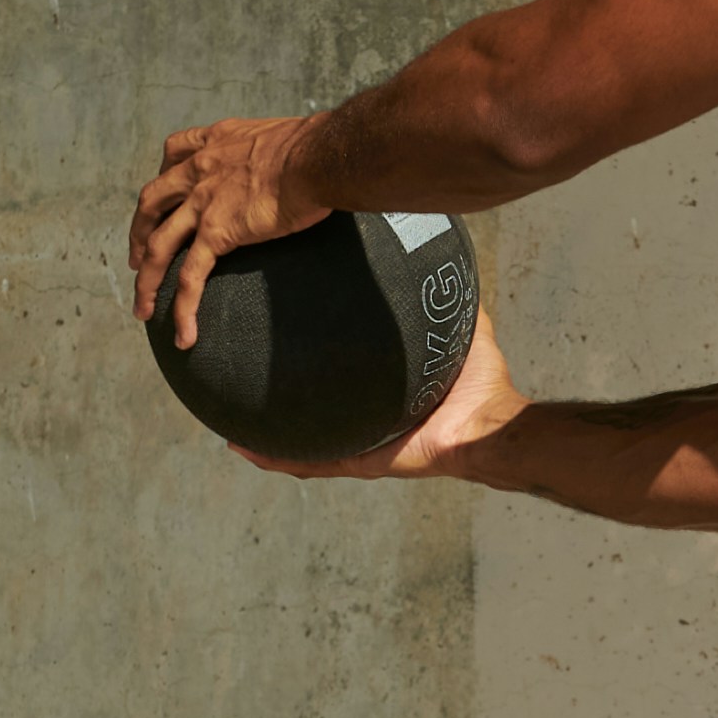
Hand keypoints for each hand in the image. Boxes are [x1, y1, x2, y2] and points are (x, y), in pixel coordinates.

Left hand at [129, 116, 326, 348]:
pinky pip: (191, 277)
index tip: (164, 191)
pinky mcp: (217, 232)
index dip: (164, 173)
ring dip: (146, 280)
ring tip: (142, 309)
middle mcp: (200, 169)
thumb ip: (274, 152)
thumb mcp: (283, 137)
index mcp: (217, 141)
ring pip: (159, 246)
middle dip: (139, 232)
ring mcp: (203, 203)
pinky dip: (183, 309)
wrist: (316, 157)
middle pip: (152, 201)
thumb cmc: (315, 147)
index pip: (176, 151)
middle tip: (136, 257)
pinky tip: (184, 335)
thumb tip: (299, 165)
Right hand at [243, 308, 521, 482]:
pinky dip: (279, 458)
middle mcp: (365, 422)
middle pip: (314, 418)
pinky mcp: (362, 462)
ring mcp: (359, 446)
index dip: (314, 368)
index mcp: (382, 395)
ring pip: (302, 447)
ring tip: (230, 430)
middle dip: (281, 411)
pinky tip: (247, 448)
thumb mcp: (456, 330)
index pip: (341, 383)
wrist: (487, 425)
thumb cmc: (479, 383)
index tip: (285, 345)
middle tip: (244, 387)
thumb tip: (439, 255)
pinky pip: (314, 462)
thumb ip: (442, 297)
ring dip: (266, 441)